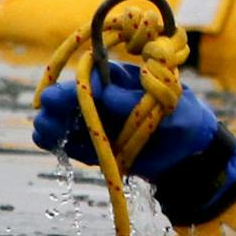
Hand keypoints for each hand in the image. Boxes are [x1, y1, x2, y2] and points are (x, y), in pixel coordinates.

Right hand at [33, 63, 235, 222]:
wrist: (192, 159)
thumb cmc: (186, 123)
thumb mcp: (169, 109)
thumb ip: (137, 102)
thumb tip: (106, 94)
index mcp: (127, 82)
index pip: (98, 77)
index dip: (80, 85)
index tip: (62, 93)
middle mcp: (110, 100)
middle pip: (78, 98)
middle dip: (60, 104)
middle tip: (46, 110)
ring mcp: (103, 123)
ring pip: (71, 120)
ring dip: (55, 123)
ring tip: (44, 129)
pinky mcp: (99, 146)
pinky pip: (76, 143)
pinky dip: (62, 143)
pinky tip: (48, 141)